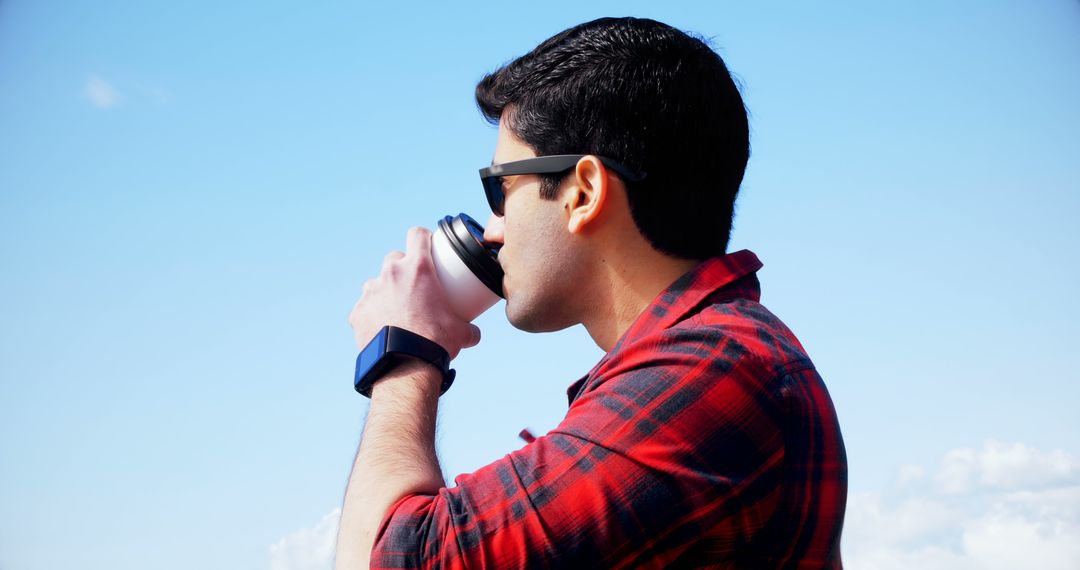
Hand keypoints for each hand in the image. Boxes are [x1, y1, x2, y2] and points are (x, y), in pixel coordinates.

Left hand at [349, 227, 480, 359]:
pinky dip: (373, 313)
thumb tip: (475, 334)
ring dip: (386, 290)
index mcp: (418, 269)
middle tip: (413, 284)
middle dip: (402, 267)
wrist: (405, 365)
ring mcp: (371, 292)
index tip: (426, 245)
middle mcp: (391, 274)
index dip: (422, 237)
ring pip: (377, 282)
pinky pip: (365, 307)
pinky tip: (382, 327)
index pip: (417, 235)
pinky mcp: (358, 311)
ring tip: (397, 309)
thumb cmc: (435, 342)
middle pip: (395, 258)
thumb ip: (469, 328)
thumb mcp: (460, 332)